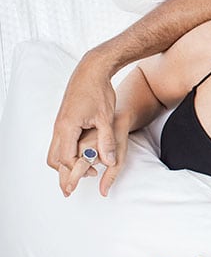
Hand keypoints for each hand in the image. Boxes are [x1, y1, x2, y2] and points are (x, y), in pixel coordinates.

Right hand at [47, 52, 117, 179]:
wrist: (91, 71)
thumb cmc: (99, 92)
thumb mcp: (106, 118)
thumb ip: (107, 142)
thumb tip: (110, 163)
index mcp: (68, 127)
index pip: (67, 158)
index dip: (79, 169)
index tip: (94, 173)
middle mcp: (59, 127)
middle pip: (54, 159)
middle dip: (64, 173)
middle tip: (75, 185)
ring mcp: (59, 124)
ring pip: (54, 151)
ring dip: (65, 164)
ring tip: (80, 172)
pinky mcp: (63, 120)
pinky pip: (59, 142)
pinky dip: (66, 153)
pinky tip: (79, 156)